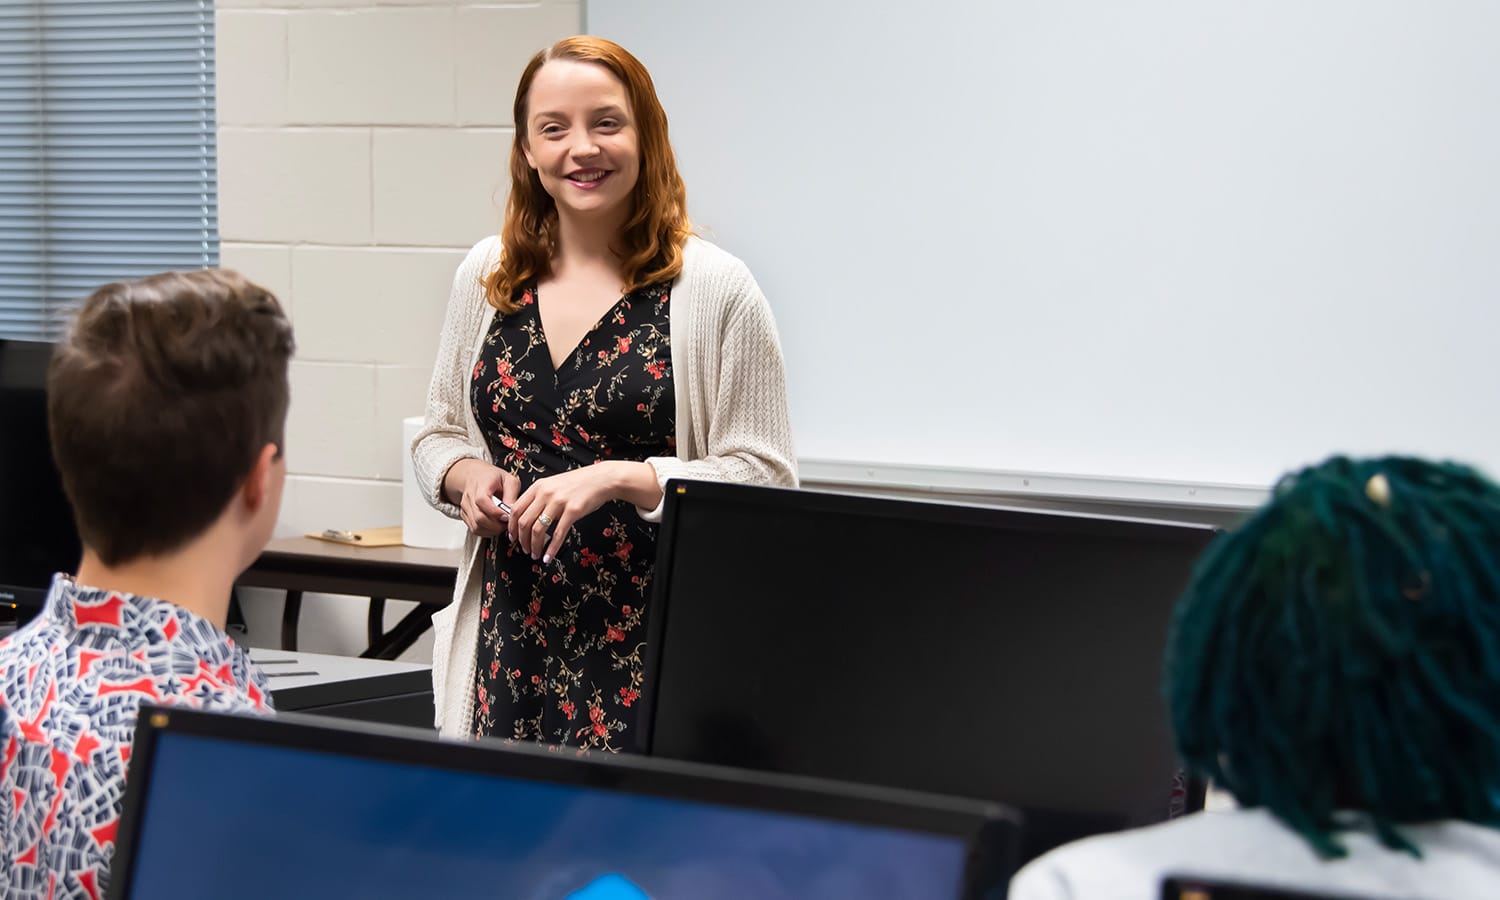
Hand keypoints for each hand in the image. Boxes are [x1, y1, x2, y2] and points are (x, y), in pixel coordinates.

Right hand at [444, 458, 519, 537]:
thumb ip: (512, 494)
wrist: (477, 476)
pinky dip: (486, 532)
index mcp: (481, 484)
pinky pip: (474, 529)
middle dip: (496, 525)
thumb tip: (512, 511)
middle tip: (508, 523)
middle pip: (478, 517)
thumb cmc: (494, 478)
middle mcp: (470, 496)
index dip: (495, 512)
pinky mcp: (464, 515)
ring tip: (502, 524)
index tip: (507, 516)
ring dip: (492, 530)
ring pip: (476, 526)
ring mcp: (465, 507)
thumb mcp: (509, 480)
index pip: (482, 501)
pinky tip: (495, 526)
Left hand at [508, 461, 658, 561]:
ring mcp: (559, 502)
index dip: (511, 526)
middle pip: (524, 522)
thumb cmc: (579, 483)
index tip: (513, 537)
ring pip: (538, 529)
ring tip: (535, 554)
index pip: (516, 509)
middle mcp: (545, 494)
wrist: (601, 479)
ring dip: (534, 546)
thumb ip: (540, 497)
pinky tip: (549, 556)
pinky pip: (557, 534)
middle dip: (521, 540)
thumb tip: (528, 516)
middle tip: (524, 549)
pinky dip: (551, 548)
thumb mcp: (554, 485)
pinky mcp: (573, 511)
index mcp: (538, 486)